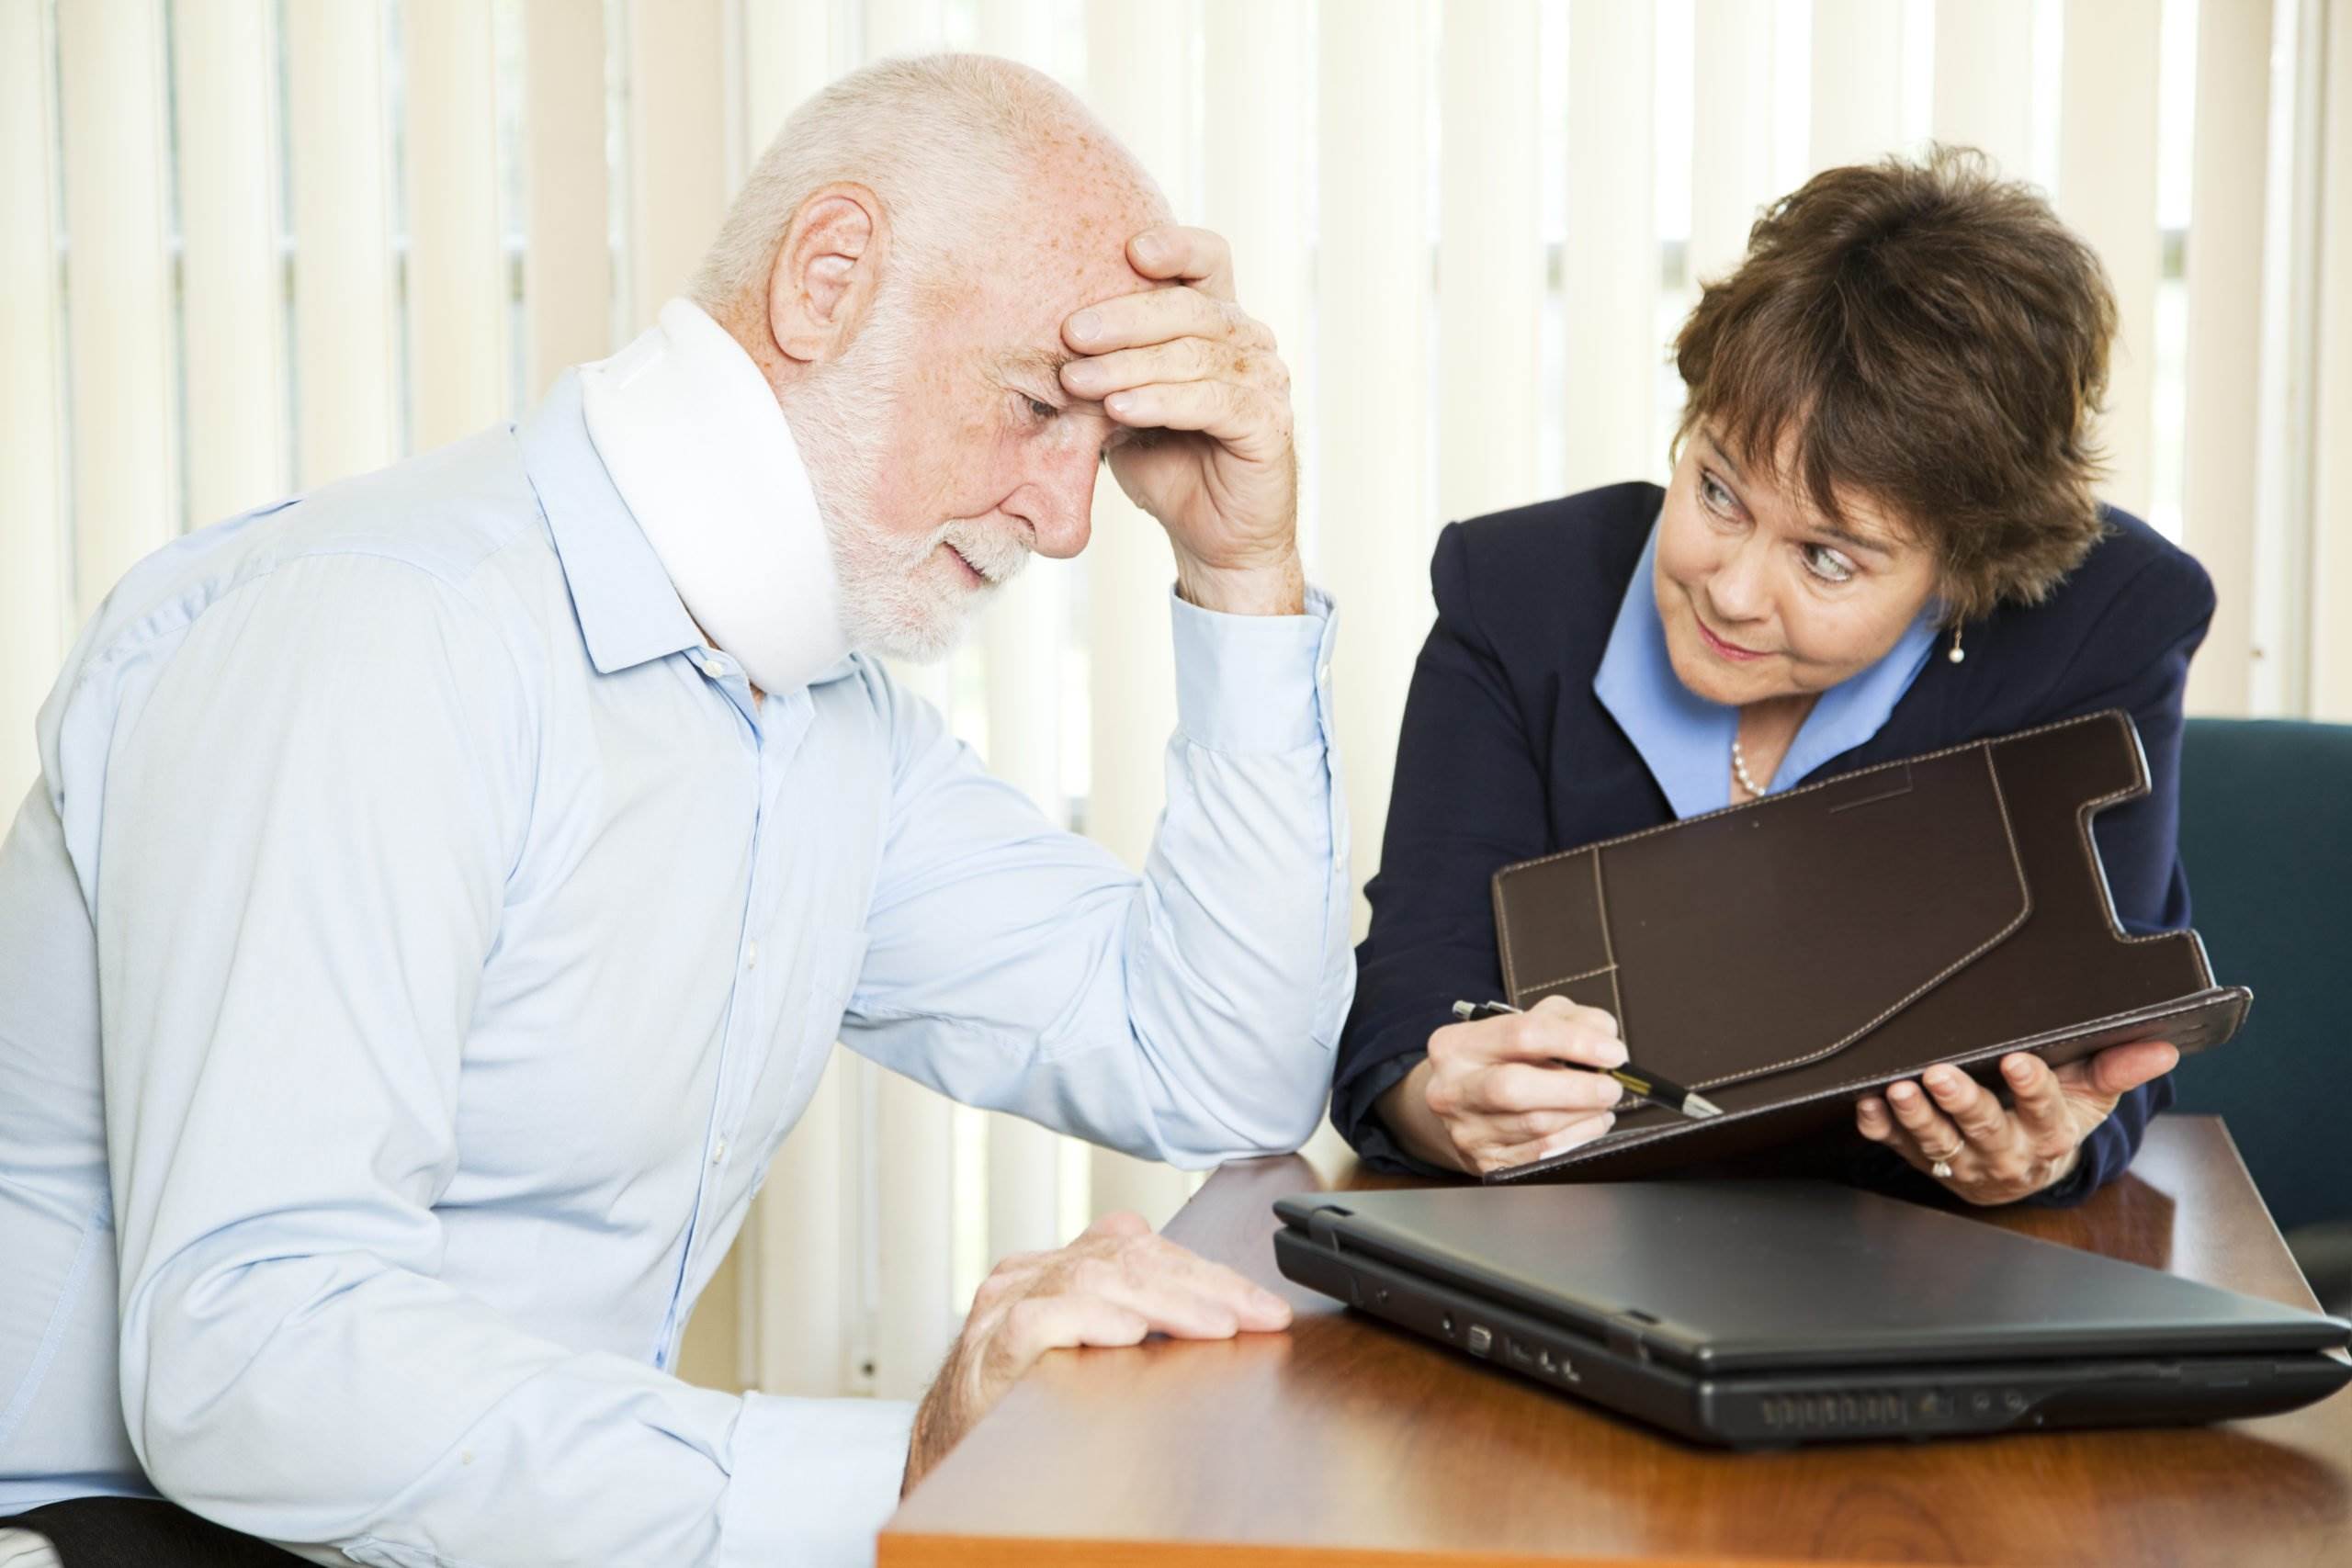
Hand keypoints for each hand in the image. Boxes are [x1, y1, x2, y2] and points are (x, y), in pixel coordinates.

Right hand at [901, 1210, 1290, 1493]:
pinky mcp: (986, 1353)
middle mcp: (1028, 1277)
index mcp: (1056, 1269)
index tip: (1263, 1307)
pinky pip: (1038, 1321)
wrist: (949, 1457)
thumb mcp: (1090, 1354)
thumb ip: (1136, 1324)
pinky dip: (1088, 1320)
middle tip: (1258, 1316)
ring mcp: (1002, 1308)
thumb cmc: (1026, 1410)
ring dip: (1167, 1301)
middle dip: (1204, 1285)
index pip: (1141, 1248)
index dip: (1207, 1272)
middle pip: (1127, 1257)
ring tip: (1217, 1324)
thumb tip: (1229, 1321)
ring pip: (1093, 1279)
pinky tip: (1129, 1333)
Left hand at [1060, 226, 1300, 615]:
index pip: (1208, 259)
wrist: (1211, 538)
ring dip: (1130, 365)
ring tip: (1076, 380)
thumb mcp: (1123, 401)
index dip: (1175, 246)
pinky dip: (1162, 401)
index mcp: (1218, 321)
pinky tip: (1120, 409)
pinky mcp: (1269, 426)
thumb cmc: (1165, 463)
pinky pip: (1214, 402)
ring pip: (1197, 354)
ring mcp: (1267, 382)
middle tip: (1070, 332)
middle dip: (1125, 316)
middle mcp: (1250, 342)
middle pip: (1192, 306)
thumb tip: (1045, 335)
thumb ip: (1105, 364)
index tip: (1128, 249)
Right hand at [1382, 995, 1625, 1174]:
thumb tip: (1604, 1034)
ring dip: (1583, 1114)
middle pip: (1515, 1087)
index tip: (1613, 1052)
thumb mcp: (1525, 1024)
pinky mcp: (1485, 1162)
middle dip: (1576, 1088)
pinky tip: (1592, 1123)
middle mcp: (1453, 1088)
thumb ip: (1567, 1019)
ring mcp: (1466, 1130)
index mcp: (1457, 1044)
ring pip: (1534, 1125)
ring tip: (1604, 1102)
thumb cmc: (1499, 1060)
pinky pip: (1540, 1153)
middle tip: (1612, 1087)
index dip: (1574, 1042)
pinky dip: (1577, 1137)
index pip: (1521, 1035)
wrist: (1458, 1108)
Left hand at [1854, 1041, 2179, 1204]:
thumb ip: (2118, 1067)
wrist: (2025, 1170)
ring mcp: (1961, 1160)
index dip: (2032, 1087)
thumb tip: (2162, 1047)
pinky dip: (1880, 1128)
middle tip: (1940, 1075)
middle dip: (1961, 1101)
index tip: (2019, 1061)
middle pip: (1982, 1128)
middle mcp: (2005, 1152)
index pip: (2045, 1110)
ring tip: (1898, 1089)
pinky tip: (1867, 1106)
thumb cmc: (2057, 1118)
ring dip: (1915, 1115)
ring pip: (1936, 1141)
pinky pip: (1898, 1146)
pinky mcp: (1923, 1159)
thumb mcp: (2092, 1095)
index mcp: (2049, 1134)